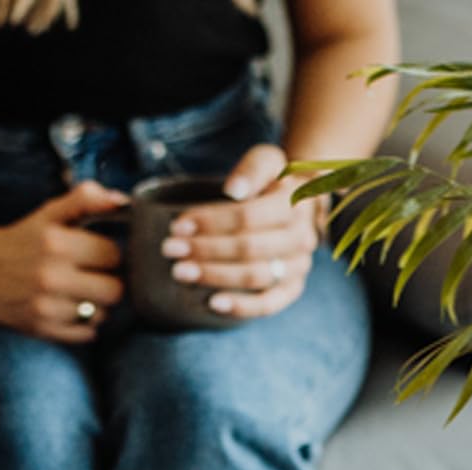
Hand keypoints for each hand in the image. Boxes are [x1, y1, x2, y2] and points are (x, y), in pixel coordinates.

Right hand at [0, 180, 126, 342]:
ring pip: (102, 314)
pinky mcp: (42, 329)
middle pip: (114, 290)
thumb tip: (120, 200)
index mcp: (55, 243)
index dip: (108, 253)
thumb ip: (84, 200)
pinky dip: (82, 324)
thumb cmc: (20, 239)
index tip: (95, 252)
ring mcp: (46, 307)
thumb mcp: (48, 213)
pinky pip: (86, 334)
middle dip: (107, 281)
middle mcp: (51, 277)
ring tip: (77, 292)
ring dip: (96, 304)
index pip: (113, 254)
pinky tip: (67, 308)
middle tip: (91, 275)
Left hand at [164, 143, 322, 320]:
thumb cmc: (271, 182)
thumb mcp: (266, 161)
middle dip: (205, 250)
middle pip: (249, 248)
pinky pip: (268, 304)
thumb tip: (233, 190)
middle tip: (170, 250)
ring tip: (181, 272)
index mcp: (293, 205)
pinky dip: (241, 306)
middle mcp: (301, 238)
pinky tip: (212, 303)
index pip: (248, 217)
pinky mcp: (292, 290)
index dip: (211, 222)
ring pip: (256, 276)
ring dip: (215, 276)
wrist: (298, 206)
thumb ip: (252, 168)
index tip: (178, 225)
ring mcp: (298, 267)